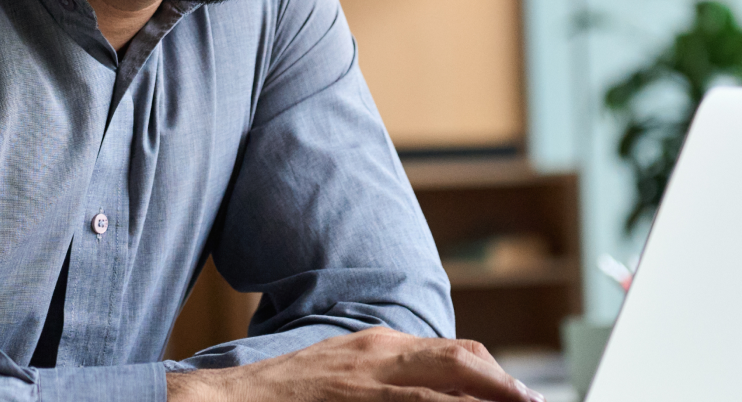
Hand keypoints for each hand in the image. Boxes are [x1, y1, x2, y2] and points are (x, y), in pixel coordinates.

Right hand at [166, 326, 543, 401]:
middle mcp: (378, 354)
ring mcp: (365, 379)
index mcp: (377, 345)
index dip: (493, 374)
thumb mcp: (338, 375)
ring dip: (488, 396)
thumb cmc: (282, 397)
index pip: (453, 352)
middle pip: (462, 359)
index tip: (519, 395)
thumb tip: (426, 389)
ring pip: (445, 383)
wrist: (222, 401)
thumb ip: (381, 381)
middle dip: (504, 384)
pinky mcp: (351, 399)